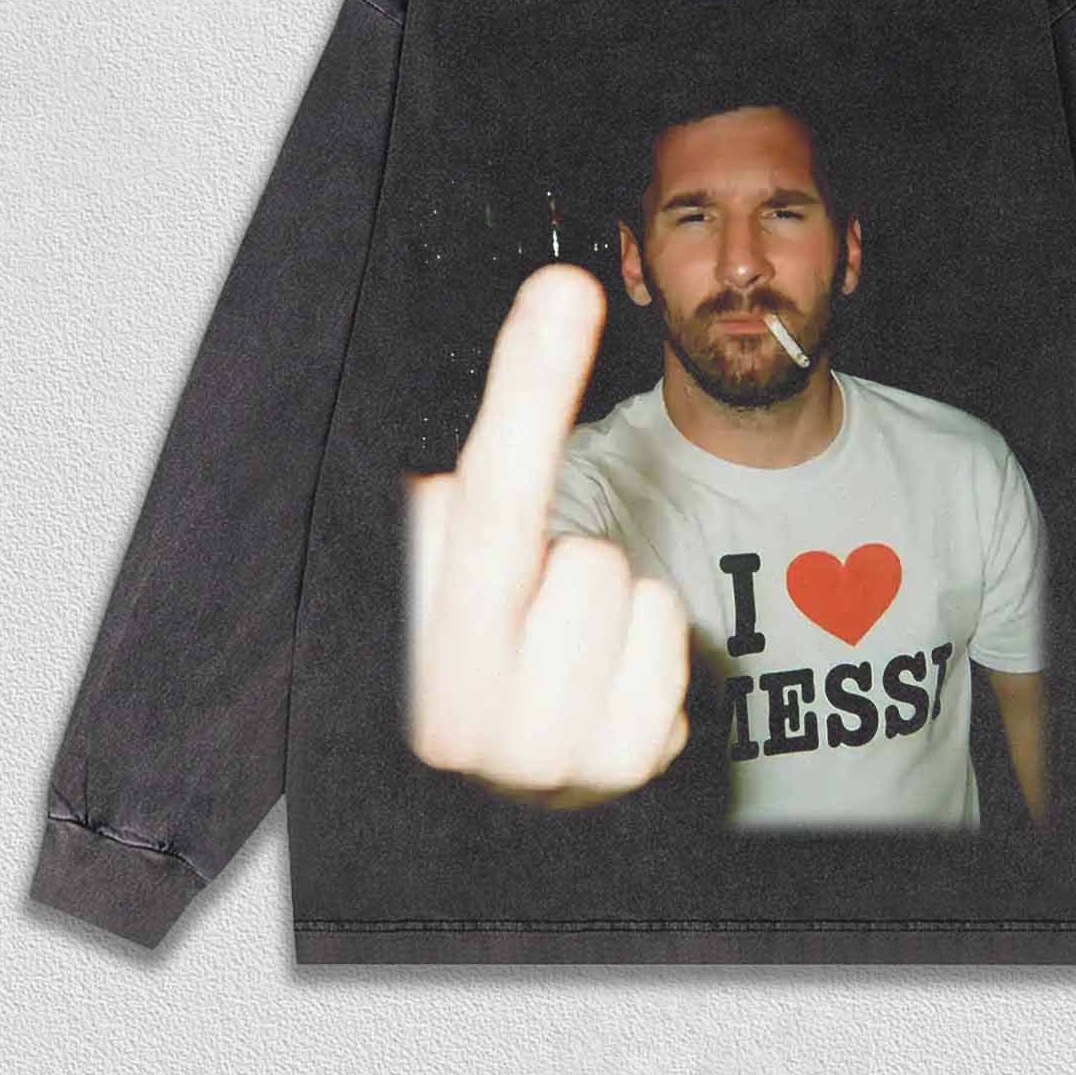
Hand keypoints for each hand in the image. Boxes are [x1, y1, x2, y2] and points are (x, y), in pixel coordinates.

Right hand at [402, 263, 690, 809]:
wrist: (514, 782)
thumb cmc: (484, 653)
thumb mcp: (450, 580)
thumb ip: (463, 502)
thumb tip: (510, 385)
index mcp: (407, 644)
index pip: (487, 489)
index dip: (529, 382)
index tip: (565, 291)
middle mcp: (461, 713)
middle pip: (580, 553)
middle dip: (568, 563)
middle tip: (535, 614)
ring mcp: (547, 757)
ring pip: (629, 587)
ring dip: (609, 607)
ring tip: (565, 658)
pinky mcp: (622, 768)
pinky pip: (668, 631)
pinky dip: (650, 646)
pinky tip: (605, 690)